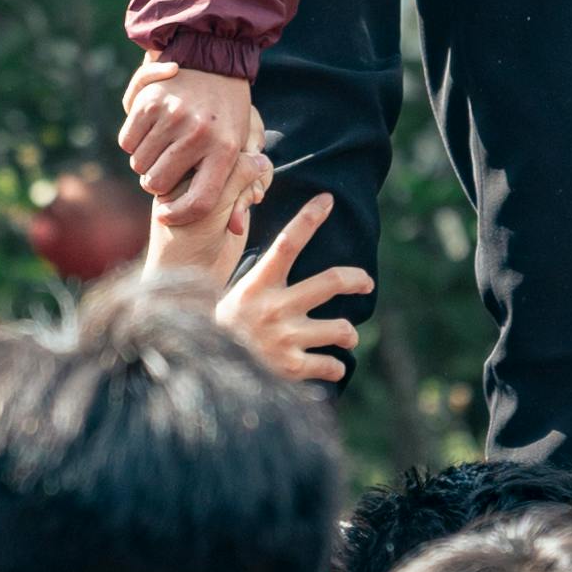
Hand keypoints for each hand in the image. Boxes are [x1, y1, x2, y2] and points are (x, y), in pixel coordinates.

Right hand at [120, 58, 254, 222]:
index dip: (179, 215)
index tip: (166, 213)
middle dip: (155, 182)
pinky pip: (127, 141)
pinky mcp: (151, 102)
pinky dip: (132, 141)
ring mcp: (174, 117)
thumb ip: (240, 188)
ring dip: (144, 161)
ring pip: (139, 163)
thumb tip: (237, 232)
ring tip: (159, 147)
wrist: (214, 58)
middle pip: (158, 183)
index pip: (199, 201)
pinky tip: (148, 132)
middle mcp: (199, 134)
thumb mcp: (241, 146)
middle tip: (163, 169)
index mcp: (225, 150)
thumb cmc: (228, 112)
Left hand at [145, 137, 273, 288]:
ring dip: (249, 190)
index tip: (227, 181)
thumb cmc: (188, 241)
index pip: (216, 146)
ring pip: (248, 171)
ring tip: (239, 214)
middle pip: (235, 156)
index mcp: (184, 167)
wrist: (190, 278)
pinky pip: (252, 187)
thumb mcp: (211, 204)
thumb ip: (235, 176)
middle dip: (243, 178)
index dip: (231, 159)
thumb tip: (261, 157)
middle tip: (239, 201)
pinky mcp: (233, 202)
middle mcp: (200, 173)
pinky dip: (252, 198)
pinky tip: (240, 220)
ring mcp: (217, 188)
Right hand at [214, 193, 374, 385]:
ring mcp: (285, 339)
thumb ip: (264, 279)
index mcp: (258, 285)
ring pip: (341, 328)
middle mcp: (274, 308)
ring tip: (346, 335)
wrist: (205, 370)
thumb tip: (286, 253)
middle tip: (367, 282)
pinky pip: (331, 365)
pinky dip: (336, 366)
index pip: (286, 242)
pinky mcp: (291, 368)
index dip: (308, 218)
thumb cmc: (226, 329)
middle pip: (331, 281)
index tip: (327, 200)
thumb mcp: (239, 295)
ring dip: (348, 333)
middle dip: (357, 279)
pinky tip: (332, 365)